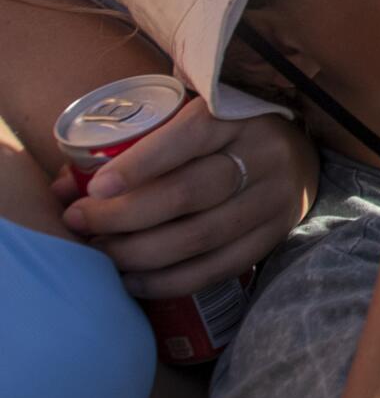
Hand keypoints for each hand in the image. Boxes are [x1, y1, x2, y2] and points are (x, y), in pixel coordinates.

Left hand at [57, 100, 316, 297]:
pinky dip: (171, 281)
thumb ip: (135, 144)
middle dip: (124, 215)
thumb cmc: (225, 135)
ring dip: (141, 253)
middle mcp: (263, 155)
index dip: (140, 164)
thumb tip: (63, 188)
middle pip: (189, 193)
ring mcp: (274, 198)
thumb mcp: (192, 120)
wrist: (298, 155)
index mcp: (239, 116)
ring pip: (201, 236)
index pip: (189, 136)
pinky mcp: (276, 234)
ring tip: (101, 254)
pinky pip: (219, 267)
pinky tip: (135, 281)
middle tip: (81, 222)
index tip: (95, 188)